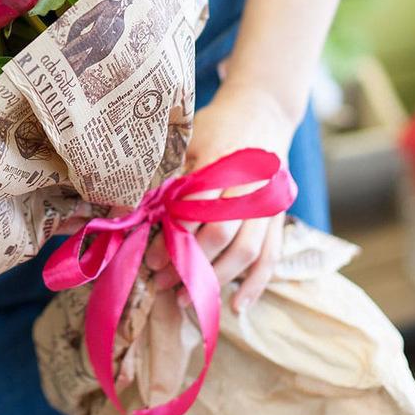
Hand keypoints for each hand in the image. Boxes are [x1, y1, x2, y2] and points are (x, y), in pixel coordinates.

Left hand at [145, 80, 295, 312]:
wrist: (263, 109)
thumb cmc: (216, 124)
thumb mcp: (188, 138)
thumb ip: (170, 174)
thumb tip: (135, 210)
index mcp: (221, 162)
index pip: (196, 209)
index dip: (172, 237)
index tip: (149, 255)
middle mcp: (249, 186)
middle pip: (222, 235)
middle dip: (190, 263)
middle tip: (160, 280)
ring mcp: (268, 203)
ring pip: (248, 251)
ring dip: (216, 279)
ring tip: (186, 299)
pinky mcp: (279, 215)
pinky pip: (271, 256)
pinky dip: (255, 283)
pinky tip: (237, 306)